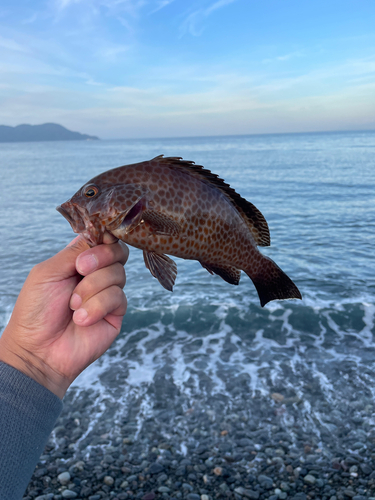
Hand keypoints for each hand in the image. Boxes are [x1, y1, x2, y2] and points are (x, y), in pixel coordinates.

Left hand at [0, 233, 127, 398]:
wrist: (38, 351)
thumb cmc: (36, 311)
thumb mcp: (49, 272)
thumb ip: (74, 251)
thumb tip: (101, 233)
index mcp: (80, 262)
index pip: (102, 240)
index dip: (103, 238)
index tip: (96, 242)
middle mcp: (97, 275)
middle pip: (117, 252)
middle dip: (100, 258)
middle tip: (79, 271)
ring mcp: (108, 294)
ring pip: (118, 274)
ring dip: (92, 289)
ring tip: (73, 306)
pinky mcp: (116, 313)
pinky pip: (118, 297)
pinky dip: (97, 306)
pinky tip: (81, 319)